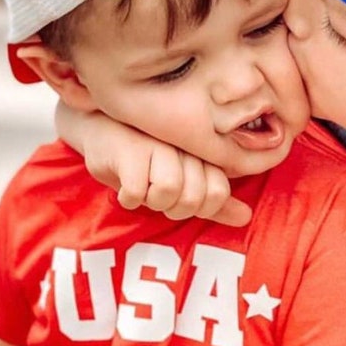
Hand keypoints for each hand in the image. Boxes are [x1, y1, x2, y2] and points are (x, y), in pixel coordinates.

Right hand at [80, 117, 251, 226]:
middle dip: (172, 206)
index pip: (218, 194)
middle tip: (155, 188)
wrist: (100, 127)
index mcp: (204, 151)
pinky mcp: (129, 150)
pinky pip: (138, 192)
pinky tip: (125, 181)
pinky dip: (129, 196)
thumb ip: (213, 200)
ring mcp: (159, 145)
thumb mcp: (181, 180)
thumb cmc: (144, 157)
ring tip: (142, 183)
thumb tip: (245, 217)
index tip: (179, 195)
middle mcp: (186, 145)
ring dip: (151, 200)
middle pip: (195, 198)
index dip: (198, 206)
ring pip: (169, 191)